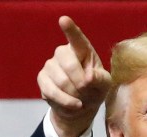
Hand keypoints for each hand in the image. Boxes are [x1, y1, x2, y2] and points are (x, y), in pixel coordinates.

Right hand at [37, 16, 111, 136]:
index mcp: (82, 50)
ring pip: (60, 81)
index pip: (76, 38)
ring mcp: (50, 65)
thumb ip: (100, 79)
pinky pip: (51, 91)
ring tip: (81, 99)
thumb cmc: (95, 89)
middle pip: (69, 64)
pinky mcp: (42, 79)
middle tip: (87, 91)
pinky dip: (65, 102)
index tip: (64, 20)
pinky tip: (73, 104)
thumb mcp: (104, 85)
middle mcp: (64, 53)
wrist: (80, 107)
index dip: (70, 29)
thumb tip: (88, 77)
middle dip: (80, 82)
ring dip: (74, 95)